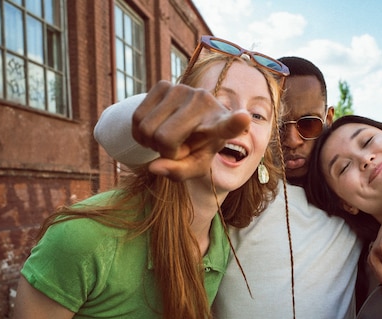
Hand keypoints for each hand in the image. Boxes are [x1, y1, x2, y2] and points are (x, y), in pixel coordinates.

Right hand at [131, 81, 250, 180]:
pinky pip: (137, 117)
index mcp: (222, 124)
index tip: (244, 118)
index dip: (235, 122)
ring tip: (168, 139)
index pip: (229, 125)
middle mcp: (204, 101)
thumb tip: (154, 167)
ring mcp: (183, 89)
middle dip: (164, 151)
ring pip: (147, 128)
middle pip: (164, 138)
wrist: (185, 124)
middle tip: (177, 149)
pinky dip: (140, 132)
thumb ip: (178, 172)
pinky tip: (155, 130)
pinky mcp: (163, 84)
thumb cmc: (196, 147)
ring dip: (151, 142)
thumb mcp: (194, 166)